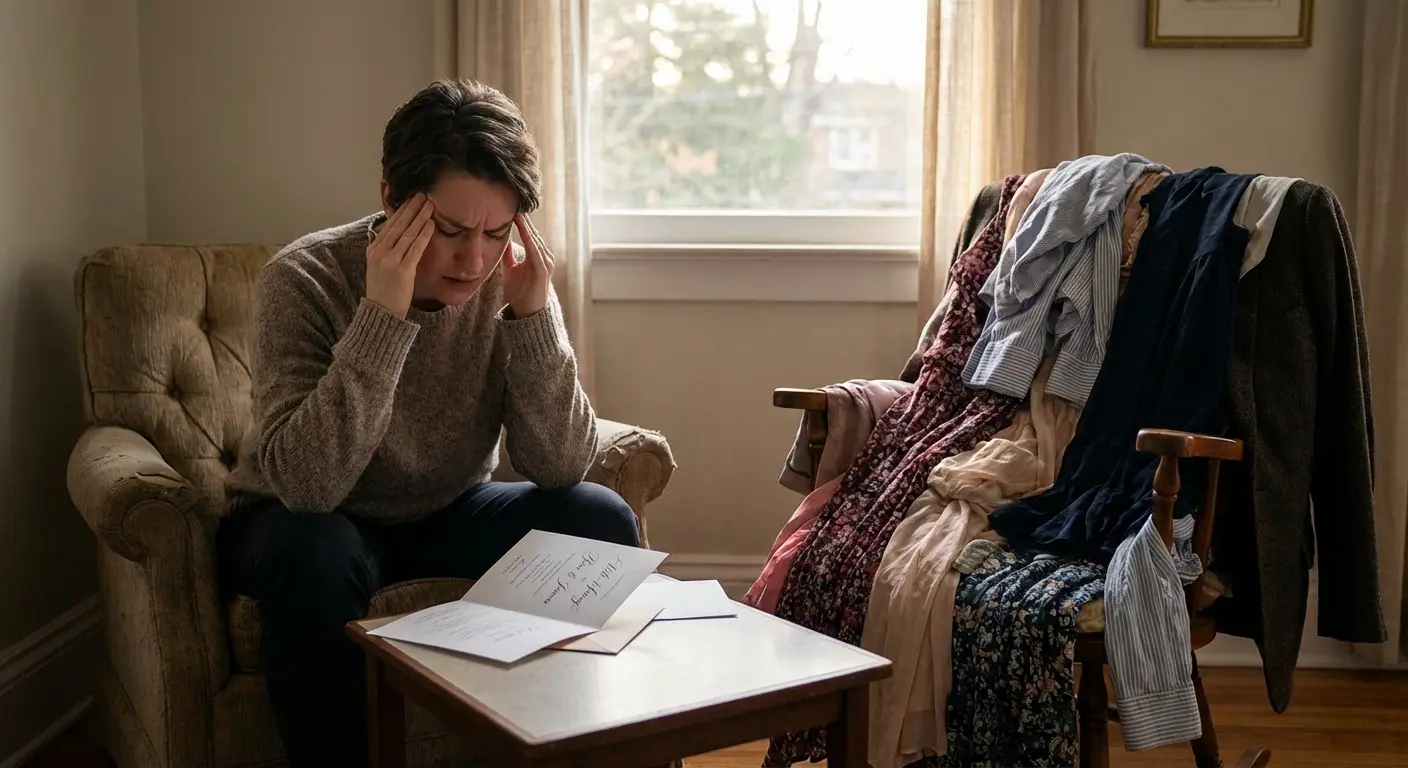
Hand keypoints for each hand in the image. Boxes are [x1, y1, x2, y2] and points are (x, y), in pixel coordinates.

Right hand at [365, 193, 434, 317]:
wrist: (381, 313)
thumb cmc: (384, 291)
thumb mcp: (379, 266)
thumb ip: (387, 251)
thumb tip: (399, 235)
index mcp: (373, 250)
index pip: (389, 225)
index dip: (402, 210)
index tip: (412, 199)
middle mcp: (379, 252)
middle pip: (398, 225)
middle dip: (412, 208)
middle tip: (423, 194)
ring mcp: (390, 261)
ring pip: (407, 233)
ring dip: (420, 216)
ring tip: (430, 204)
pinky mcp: (402, 271)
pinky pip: (415, 248)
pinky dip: (424, 234)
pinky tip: (431, 224)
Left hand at [502, 213, 553, 317]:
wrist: (527, 313)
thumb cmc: (520, 292)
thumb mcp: (511, 269)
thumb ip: (508, 255)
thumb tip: (500, 240)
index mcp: (537, 256)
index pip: (530, 234)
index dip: (521, 222)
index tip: (512, 208)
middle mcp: (544, 257)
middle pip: (533, 234)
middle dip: (524, 220)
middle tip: (515, 203)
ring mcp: (546, 263)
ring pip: (535, 239)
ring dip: (527, 226)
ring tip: (518, 212)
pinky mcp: (543, 270)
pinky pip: (535, 250)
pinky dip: (530, 238)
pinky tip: (523, 228)